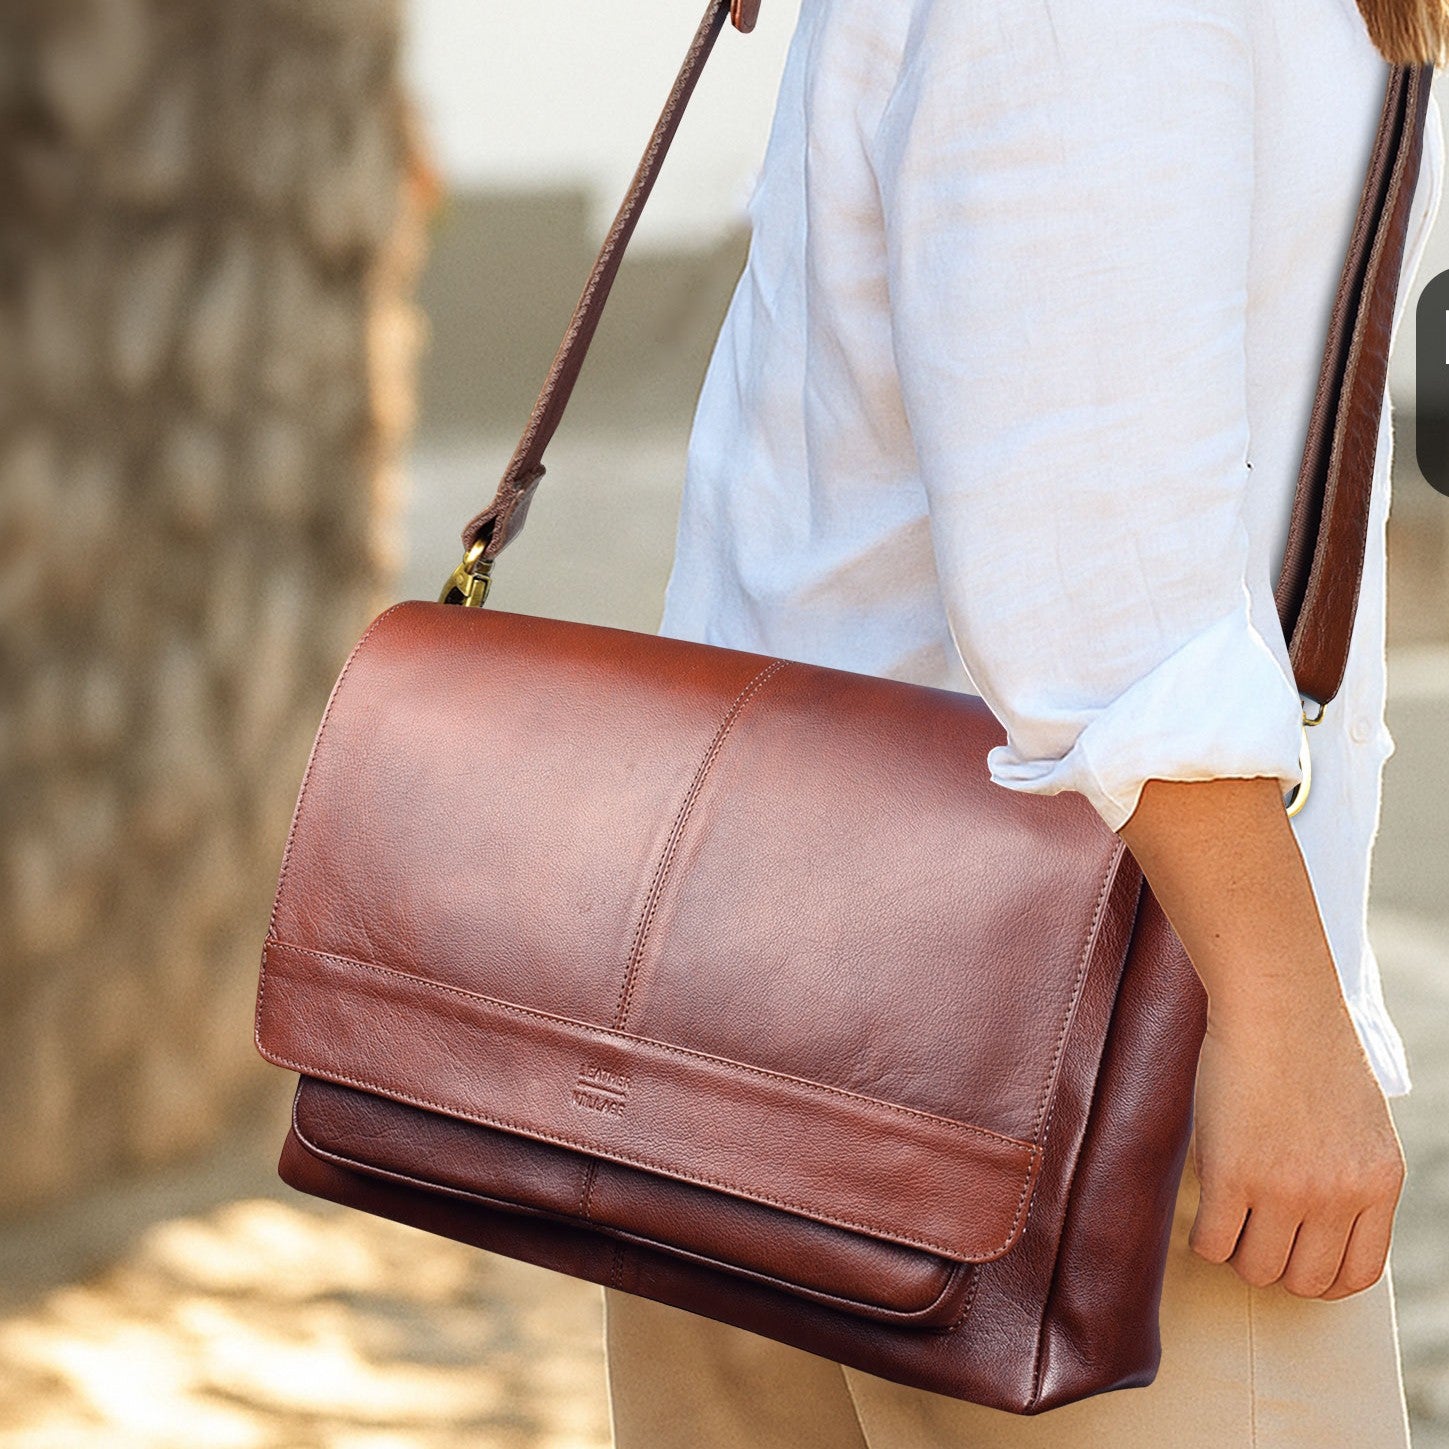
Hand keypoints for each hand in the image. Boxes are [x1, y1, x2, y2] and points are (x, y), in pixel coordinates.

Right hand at [1116, 773, 1405, 1299]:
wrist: (1277, 1003)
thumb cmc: (1309, 1046)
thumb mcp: (1359, 1119)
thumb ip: (1350, 1170)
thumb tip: (1319, 1217)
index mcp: (1379, 1184)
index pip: (1355, 1274)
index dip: (1317, 1274)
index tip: (1291, 1253)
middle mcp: (1339, 1197)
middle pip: (1302, 1280)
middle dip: (1273, 1261)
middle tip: (1249, 1228)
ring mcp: (1287, 1191)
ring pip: (1256, 1270)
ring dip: (1235, 1250)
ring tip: (1223, 1214)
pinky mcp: (1233, 1177)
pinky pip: (1212, 1243)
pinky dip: (1202, 1235)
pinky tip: (1200, 1204)